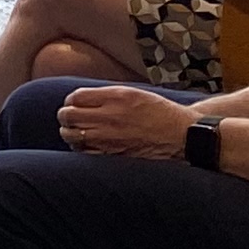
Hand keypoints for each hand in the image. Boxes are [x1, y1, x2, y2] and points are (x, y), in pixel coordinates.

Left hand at [58, 84, 194, 159]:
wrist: (183, 135)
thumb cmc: (160, 113)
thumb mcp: (134, 93)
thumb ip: (107, 95)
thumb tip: (81, 98)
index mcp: (115, 98)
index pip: (75, 97)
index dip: (71, 101)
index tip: (74, 104)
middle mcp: (110, 117)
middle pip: (68, 115)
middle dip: (65, 116)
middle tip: (70, 118)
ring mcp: (110, 137)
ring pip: (71, 135)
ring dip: (69, 132)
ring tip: (76, 132)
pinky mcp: (114, 155)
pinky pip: (84, 152)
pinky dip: (80, 149)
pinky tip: (86, 145)